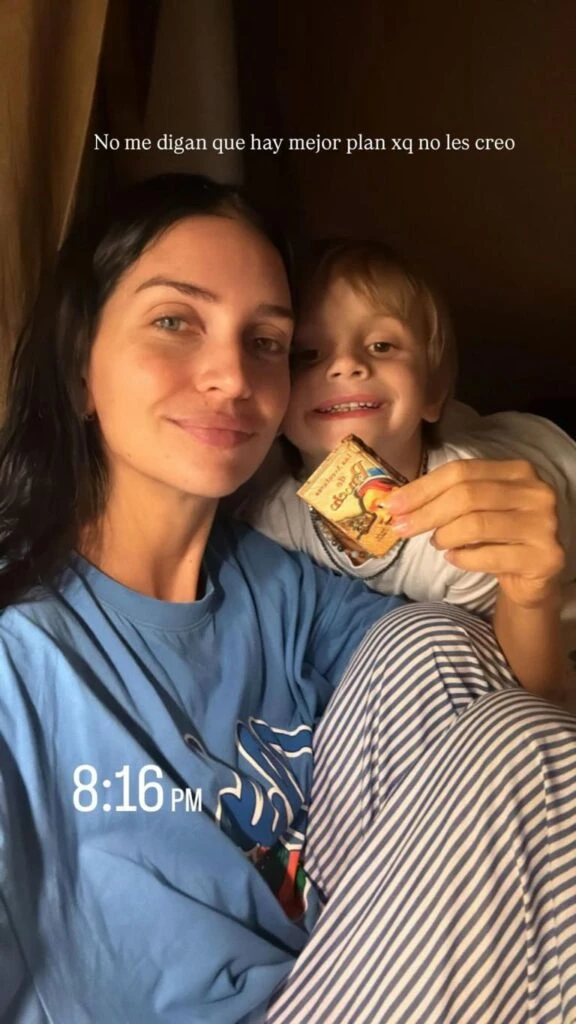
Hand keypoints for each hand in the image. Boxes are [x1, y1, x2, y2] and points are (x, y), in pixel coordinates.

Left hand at [385, 459, 564, 607]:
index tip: (392, 504)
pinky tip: (454, 559)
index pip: (461, 471)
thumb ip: (446, 497)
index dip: (422, 488)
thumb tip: (396, 502)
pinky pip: (489, 556)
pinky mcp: (544, 557)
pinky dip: (463, 559)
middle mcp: (536, 493)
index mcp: (518, 471)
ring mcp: (544, 525)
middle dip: (426, 513)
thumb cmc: (497, 536)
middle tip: (401, 528)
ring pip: (476, 525)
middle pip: (467, 496)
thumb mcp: (476, 509)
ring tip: (437, 543)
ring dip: (445, 536)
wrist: (533, 574)